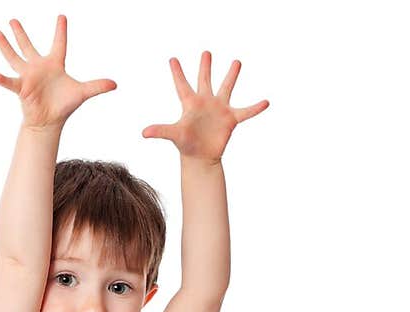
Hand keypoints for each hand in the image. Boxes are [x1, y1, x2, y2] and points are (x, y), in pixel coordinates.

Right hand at [0, 14, 116, 129]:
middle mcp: (39, 67)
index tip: (62, 16)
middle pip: (28, 46)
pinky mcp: (22, 89)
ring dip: (6, 47)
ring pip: (15, 58)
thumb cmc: (64, 106)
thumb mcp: (82, 93)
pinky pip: (11, 82)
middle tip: (13, 20)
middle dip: (20, 34)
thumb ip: (97, 86)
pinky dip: (3, 79)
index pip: (59, 43)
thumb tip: (115, 84)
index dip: (61, 31)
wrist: (49, 122)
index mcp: (54, 64)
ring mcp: (28, 77)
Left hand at [142, 51, 268, 160]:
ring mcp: (219, 109)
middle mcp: (205, 102)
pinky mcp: (230, 119)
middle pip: (205, 80)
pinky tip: (266, 102)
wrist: (201, 159)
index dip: (177, 72)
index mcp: (191, 104)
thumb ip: (161, 130)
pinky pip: (246, 112)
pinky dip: (255, 108)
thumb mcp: (174, 135)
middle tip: (206, 53)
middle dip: (205, 67)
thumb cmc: (186, 146)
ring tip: (236, 62)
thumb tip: (143, 132)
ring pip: (226, 88)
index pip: (182, 85)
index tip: (172, 59)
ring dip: (231, 76)